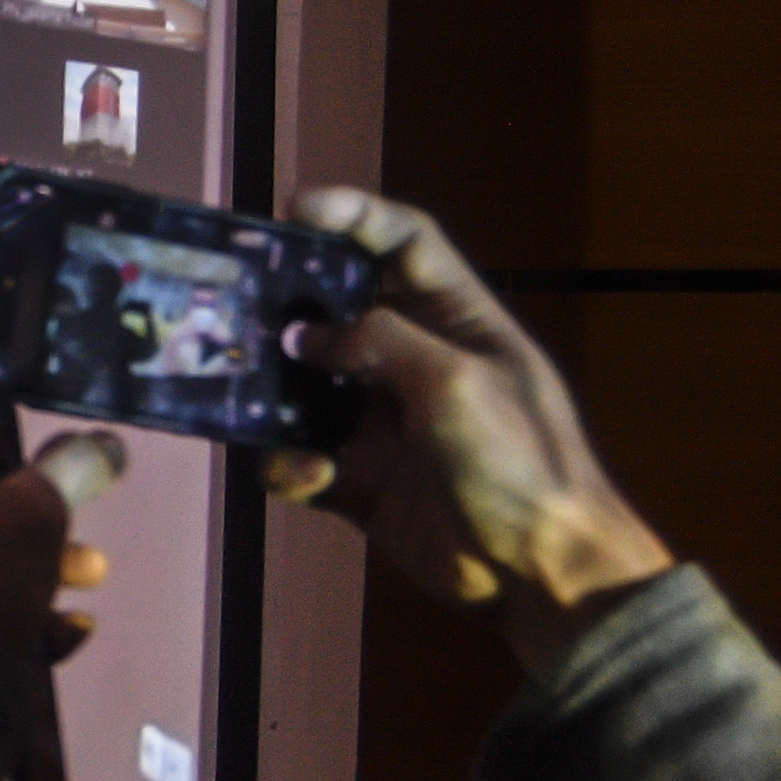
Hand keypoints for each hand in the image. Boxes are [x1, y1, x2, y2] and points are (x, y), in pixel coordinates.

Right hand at [273, 187, 672, 670]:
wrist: (541, 571)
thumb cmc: (518, 459)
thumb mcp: (456, 380)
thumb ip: (380, 342)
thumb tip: (307, 335)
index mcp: (459, 321)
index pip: (406, 245)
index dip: (356, 216)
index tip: (297, 209)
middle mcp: (416, 362)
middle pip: (343, 310)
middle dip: (293, 302)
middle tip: (239, 296)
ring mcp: (384, 424)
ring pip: (308, 387)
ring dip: (275, 388)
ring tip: (241, 387)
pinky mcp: (360, 482)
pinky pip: (302, 460)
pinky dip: (290, 465)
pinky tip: (303, 475)